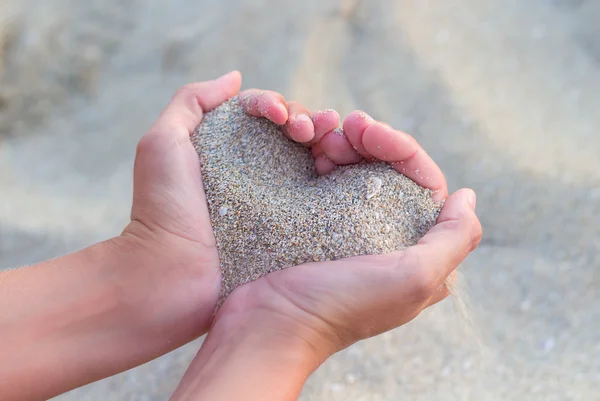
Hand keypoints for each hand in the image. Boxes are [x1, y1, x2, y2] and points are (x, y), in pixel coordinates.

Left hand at [120, 72, 383, 342]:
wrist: (168, 276)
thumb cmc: (161, 208)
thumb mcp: (163, 143)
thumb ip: (192, 101)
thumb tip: (235, 76)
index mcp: (225, 149)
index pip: (262, 114)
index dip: (277, 106)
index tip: (280, 117)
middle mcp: (251, 173)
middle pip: (291, 136)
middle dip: (308, 121)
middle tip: (315, 130)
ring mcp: (272, 202)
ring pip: (308, 164)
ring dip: (326, 146)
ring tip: (335, 144)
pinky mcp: (285, 231)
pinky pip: (315, 202)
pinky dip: (331, 183)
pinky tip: (342, 173)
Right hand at [169, 109, 480, 400]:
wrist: (268, 324)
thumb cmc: (340, 305)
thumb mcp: (412, 278)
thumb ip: (453, 239)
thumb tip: (467, 196)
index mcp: (416, 253)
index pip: (423, 182)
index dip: (400, 149)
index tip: (368, 131)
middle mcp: (386, 241)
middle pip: (389, 173)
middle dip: (370, 143)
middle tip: (343, 127)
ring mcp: (348, 234)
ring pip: (356, 173)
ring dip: (344, 147)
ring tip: (321, 137)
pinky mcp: (315, 229)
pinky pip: (325, 183)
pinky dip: (321, 161)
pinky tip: (309, 150)